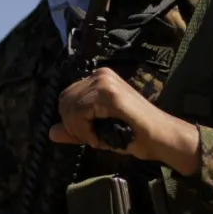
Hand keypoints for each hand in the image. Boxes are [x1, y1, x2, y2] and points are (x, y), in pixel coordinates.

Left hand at [49, 67, 201, 174]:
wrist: (161, 138)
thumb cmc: (133, 134)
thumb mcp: (98, 131)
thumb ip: (75, 130)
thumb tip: (51, 132)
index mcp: (97, 78)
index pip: (66, 97)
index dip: (71, 121)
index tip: (88, 135)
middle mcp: (100, 74)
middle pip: (65, 101)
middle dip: (73, 126)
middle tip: (93, 138)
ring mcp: (105, 81)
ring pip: (70, 108)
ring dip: (80, 130)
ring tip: (99, 139)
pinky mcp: (110, 94)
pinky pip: (81, 113)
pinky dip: (86, 131)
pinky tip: (101, 138)